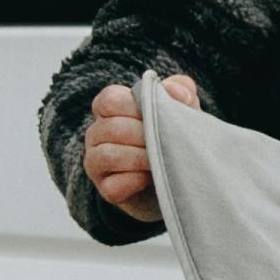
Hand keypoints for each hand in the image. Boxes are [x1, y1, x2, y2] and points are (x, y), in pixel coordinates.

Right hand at [81, 72, 196, 227]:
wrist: (181, 178)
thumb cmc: (174, 135)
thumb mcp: (182, 107)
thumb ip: (181, 89)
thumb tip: (175, 93)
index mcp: (110, 108)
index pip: (110, 99)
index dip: (137, 106)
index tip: (161, 114)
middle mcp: (97, 133)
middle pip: (111, 128)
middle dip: (145, 134)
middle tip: (166, 141)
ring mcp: (97, 162)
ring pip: (107, 155)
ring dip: (140, 157)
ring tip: (160, 159)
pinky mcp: (106, 189)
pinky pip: (113, 185)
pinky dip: (136, 181)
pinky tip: (151, 178)